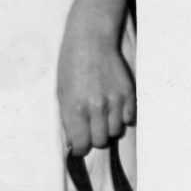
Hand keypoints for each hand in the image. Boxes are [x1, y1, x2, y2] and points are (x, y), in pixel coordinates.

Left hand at [56, 19, 134, 154]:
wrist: (90, 41)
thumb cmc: (70, 66)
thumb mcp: (61, 93)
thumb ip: (68, 119)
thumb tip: (74, 142)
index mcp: (75, 107)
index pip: (82, 144)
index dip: (80, 148)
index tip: (79, 146)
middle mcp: (97, 107)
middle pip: (101, 141)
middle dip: (94, 138)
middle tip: (90, 128)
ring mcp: (115, 101)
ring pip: (116, 132)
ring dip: (108, 127)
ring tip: (101, 114)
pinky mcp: (129, 94)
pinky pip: (129, 119)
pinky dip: (122, 117)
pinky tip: (113, 107)